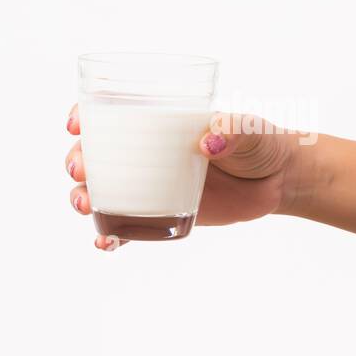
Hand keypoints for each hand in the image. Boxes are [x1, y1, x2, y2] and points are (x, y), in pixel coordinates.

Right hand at [65, 107, 300, 248]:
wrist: (279, 181)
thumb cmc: (260, 143)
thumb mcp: (250, 130)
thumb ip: (233, 131)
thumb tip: (208, 142)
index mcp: (160, 122)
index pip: (111, 112)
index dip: (85, 116)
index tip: (77, 124)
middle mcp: (148, 152)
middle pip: (96, 154)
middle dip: (77, 161)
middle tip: (80, 170)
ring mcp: (152, 185)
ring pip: (103, 191)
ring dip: (83, 197)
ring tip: (85, 206)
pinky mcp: (161, 214)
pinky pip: (128, 227)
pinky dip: (111, 236)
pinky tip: (105, 244)